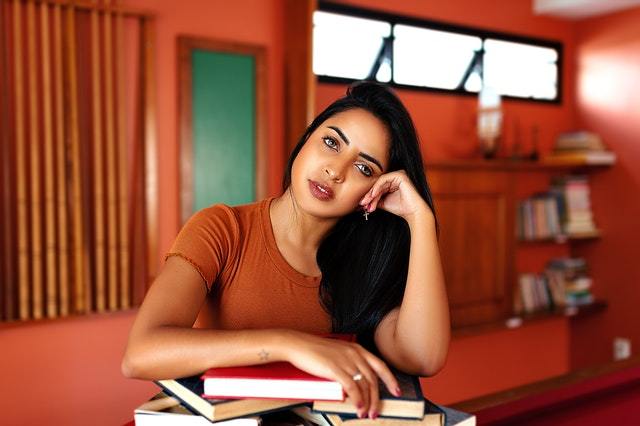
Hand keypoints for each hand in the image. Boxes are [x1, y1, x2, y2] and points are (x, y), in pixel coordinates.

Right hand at [282, 331, 399, 418]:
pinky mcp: (335, 369)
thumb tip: (354, 383)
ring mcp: (346, 361)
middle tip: (376, 412)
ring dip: (368, 403)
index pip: (380, 365)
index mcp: (357, 349)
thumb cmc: (314, 350)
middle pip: (373, 379)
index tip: (397, 391)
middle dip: (377, 398)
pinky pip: (352, 387)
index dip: (390, 380)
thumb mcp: (337, 352)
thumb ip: (348, 364)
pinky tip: (359, 408)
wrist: (298, 344)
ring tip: (366, 414)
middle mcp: (354, 354)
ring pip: (364, 385)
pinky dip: (358, 400)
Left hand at [359, 170, 430, 221]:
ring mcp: (398, 175)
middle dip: (369, 195)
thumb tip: (362, 201)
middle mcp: (395, 178)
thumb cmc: (400, 208)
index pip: (377, 188)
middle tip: (362, 204)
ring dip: (372, 193)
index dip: (369, 196)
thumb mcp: (383, 202)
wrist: (413, 212)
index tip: (362, 205)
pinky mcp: (399, 175)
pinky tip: (373, 195)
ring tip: (367, 202)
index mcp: (392, 183)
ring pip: (379, 183)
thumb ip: (374, 199)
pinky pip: (384, 179)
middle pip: (377, 185)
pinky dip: (377, 187)